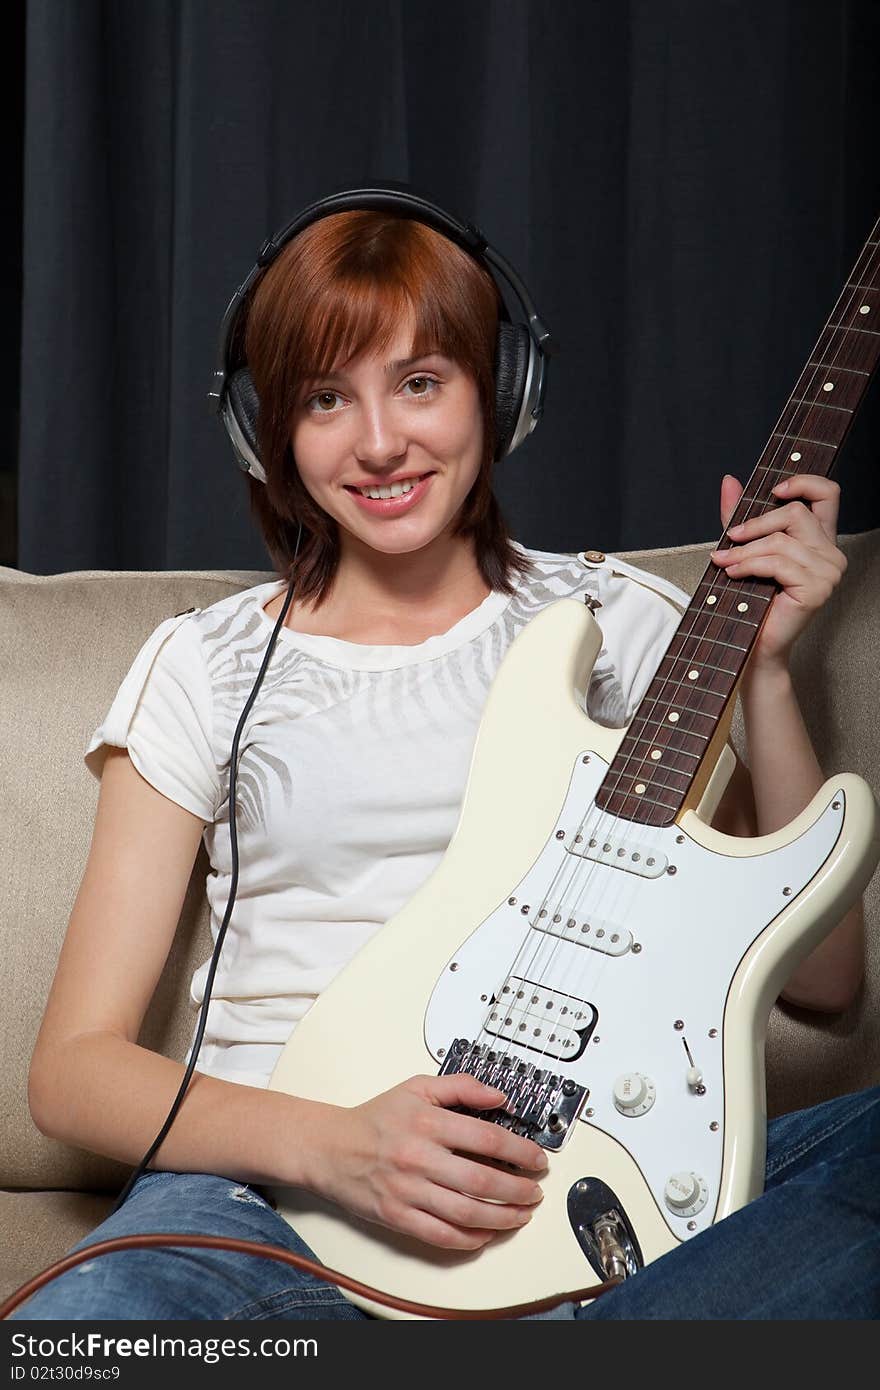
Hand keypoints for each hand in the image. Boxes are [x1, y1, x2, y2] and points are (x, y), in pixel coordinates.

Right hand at [309, 1073, 547, 1250]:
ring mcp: (408, 1189)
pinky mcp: (397, 1216)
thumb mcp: (417, 1087)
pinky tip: (486, 1234)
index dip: (520, 1151)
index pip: (487, 1137)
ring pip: (466, 1212)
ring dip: (503, 1217)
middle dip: (519, 1189)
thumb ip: (461, 1086)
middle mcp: (419, 1156)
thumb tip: (498, 1095)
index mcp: (428, 1121)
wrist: (330, 1148)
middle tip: (535, 1191)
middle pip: (483, 1180)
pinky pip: (441, 1235)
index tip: (536, 1158)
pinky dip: (469, 1240)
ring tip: (521, 1214)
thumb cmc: (376, 1118)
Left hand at [709, 472, 847, 670]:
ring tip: (724, 562)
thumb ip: (739, 514)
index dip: (803, 482)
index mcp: (820, 538)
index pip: (828, 493)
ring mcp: (828, 571)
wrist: (754, 642)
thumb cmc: (751, 597)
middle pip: (796, 513)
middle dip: (756, 524)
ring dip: (745, 551)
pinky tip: (733, 574)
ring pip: (781, 541)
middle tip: (730, 538)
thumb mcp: (744, 547)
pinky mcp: (817, 589)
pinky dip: (749, 566)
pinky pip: (778, 563)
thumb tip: (729, 481)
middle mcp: (831, 552)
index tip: (773, 490)